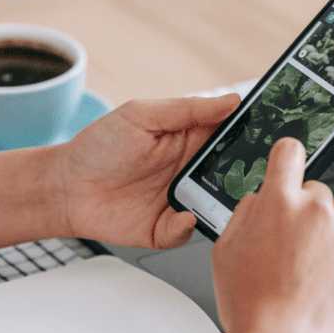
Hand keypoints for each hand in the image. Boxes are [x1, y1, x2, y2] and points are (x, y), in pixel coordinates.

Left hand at [56, 95, 239, 248]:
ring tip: (219, 198)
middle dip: (246, 174)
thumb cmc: (99, 146)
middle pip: (233, 174)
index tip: (269, 133)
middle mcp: (191, 170)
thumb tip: (233, 100)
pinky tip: (181, 216)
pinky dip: (188, 226)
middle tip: (254, 172)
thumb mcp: (142, 115)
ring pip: (217, 206)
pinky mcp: (165, 228)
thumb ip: (188, 109)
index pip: (231, 136)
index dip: (251, 134)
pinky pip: (189, 231)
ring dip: (222, 203)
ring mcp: (181, 200)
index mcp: (191, 139)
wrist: (64, 187)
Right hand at [213, 138, 333, 332]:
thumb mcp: (225, 250)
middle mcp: (316, 208)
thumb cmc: (251, 304)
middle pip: (316, 188)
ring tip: (317, 261)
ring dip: (333, 226)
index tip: (290, 166)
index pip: (290, 151)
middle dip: (305, 210)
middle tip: (294, 245)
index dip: (288, 159)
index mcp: (278, 201)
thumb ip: (245, 210)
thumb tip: (262, 194)